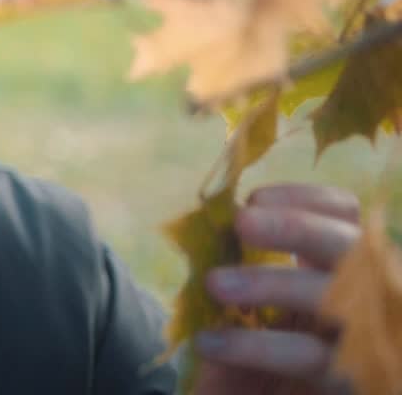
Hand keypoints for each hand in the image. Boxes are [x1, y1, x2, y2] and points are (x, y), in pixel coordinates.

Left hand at [193, 184, 360, 394]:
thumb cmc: (263, 345)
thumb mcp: (262, 293)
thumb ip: (252, 256)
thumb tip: (215, 216)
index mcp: (345, 264)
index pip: (345, 214)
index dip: (306, 199)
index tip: (253, 199)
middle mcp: (367, 294)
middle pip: (352, 247)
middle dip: (297, 227)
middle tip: (241, 221)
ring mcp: (365, 338)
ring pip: (335, 300)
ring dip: (272, 283)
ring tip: (214, 283)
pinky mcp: (350, 379)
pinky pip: (308, 358)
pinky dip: (255, 346)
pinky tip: (209, 341)